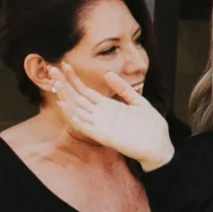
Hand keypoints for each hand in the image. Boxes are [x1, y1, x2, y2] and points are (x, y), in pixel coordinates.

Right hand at [49, 63, 173, 168]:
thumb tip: (107, 73)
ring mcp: (99, 124)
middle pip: (76, 97)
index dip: (74, 78)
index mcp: (107, 106)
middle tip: (51, 69)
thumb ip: (123, 89)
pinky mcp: (101, 135)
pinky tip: (64, 103)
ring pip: (76, 109)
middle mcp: (99, 114)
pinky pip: (82, 124)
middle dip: (64, 84)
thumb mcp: (138, 102)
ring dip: (65, 96)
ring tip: (56, 83)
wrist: (161, 146)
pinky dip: (72, 114)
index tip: (65, 65)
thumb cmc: (151, 127)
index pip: (85, 90)